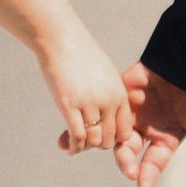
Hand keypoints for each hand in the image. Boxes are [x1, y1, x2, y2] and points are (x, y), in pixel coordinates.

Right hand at [39, 29, 130, 154]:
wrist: (61, 38)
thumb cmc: (79, 54)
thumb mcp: (103, 74)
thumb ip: (107, 94)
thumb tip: (103, 115)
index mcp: (119, 93)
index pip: (124, 130)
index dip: (112, 137)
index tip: (101, 135)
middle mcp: (107, 100)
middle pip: (108, 139)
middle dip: (97, 144)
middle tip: (85, 140)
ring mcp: (89, 103)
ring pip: (93, 141)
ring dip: (84, 147)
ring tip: (75, 144)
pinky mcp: (69, 105)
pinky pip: (77, 137)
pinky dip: (73, 147)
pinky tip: (68, 148)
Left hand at [116, 63, 185, 186]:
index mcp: (168, 134)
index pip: (154, 160)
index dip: (148, 174)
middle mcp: (150, 122)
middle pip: (130, 149)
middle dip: (127, 162)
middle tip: (129, 170)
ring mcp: (137, 104)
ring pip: (116, 128)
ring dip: (110, 143)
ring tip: (114, 153)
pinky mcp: (128, 83)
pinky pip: (111, 101)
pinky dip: (104, 113)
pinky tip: (101, 124)